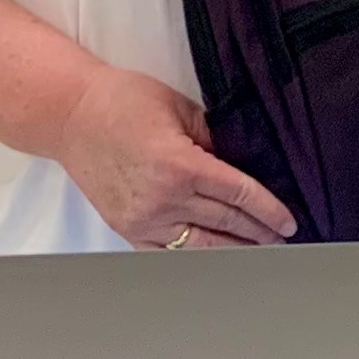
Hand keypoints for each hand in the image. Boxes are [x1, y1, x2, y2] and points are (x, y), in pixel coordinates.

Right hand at [55, 65, 296, 249]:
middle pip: (227, 223)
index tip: (288, 221)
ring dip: (234, 251)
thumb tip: (242, 163)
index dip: (269, 210)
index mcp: (181, 166)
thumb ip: (215, 140)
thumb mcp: (182, 109)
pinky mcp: (126, 228)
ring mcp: (143, 220)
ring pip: (201, 246)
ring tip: (259, 251)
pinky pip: (167, 252)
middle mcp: (163, 199)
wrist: (69, 115)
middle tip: (284, 240)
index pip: (239, 194)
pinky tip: (216, 255)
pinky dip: (195, 255)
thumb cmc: (122, 102)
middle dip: (260, 233)